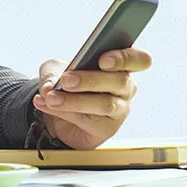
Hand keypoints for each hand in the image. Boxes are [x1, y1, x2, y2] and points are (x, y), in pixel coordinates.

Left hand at [32, 49, 151, 149]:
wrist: (58, 113)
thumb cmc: (66, 83)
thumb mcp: (55, 69)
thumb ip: (52, 72)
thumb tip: (50, 86)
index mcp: (119, 65)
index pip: (138, 59)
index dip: (124, 58)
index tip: (104, 60)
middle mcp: (125, 87)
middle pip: (120, 81)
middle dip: (91, 80)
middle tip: (67, 80)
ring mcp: (120, 109)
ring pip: (104, 104)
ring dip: (74, 100)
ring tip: (52, 97)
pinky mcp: (107, 129)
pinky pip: (88, 120)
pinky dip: (64, 112)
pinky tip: (47, 105)